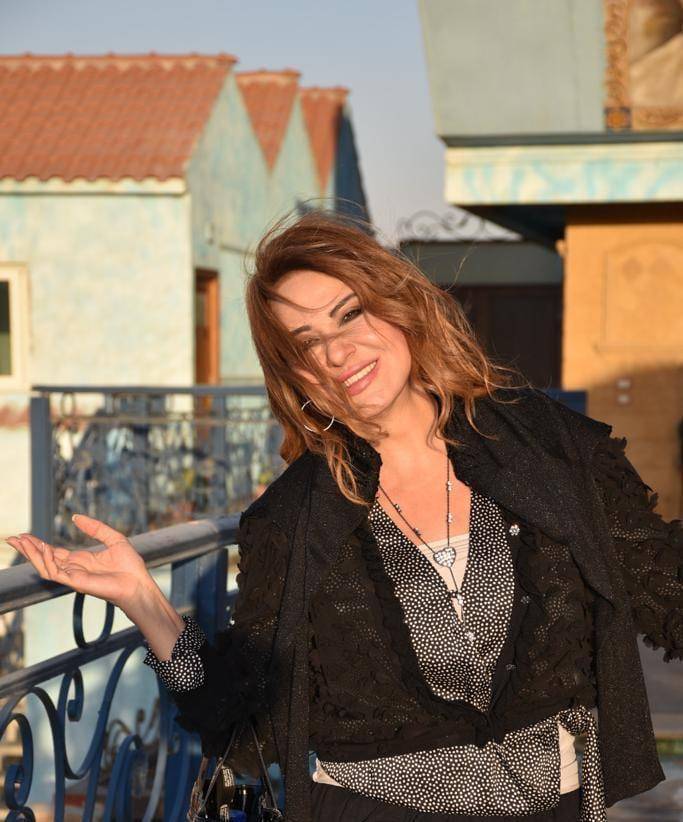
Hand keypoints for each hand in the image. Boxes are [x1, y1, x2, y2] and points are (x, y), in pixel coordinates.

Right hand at [6, 514, 153, 609]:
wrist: (138, 583)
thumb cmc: (130, 565)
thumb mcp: (113, 538)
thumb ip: (94, 527)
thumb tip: (75, 517)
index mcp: (80, 560)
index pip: (53, 552)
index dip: (38, 544)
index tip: (24, 535)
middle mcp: (73, 569)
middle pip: (44, 559)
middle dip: (27, 549)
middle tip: (12, 538)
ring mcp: (73, 577)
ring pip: (44, 566)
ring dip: (32, 554)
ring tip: (22, 541)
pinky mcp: (76, 582)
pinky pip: (55, 572)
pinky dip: (47, 560)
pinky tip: (44, 548)